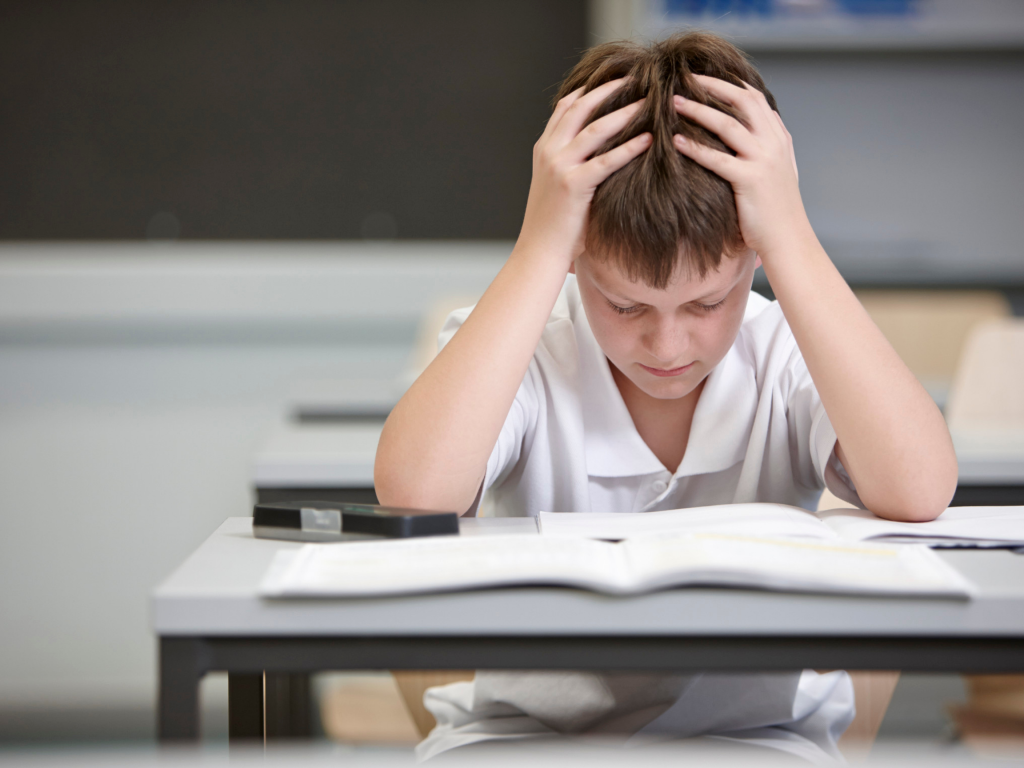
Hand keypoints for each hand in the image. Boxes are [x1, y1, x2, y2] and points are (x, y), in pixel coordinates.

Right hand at [518, 79, 651, 267]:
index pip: (567, 106)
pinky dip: (629, 147)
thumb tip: (600, 150)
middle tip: (637, 78)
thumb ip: (572, 162)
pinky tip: (649, 139)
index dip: (591, 88)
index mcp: (544, 148)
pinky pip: (607, 160)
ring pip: (596, 128)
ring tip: (649, 101)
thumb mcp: (556, 184)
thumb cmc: (555, 224)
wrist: (539, 252)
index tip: (616, 77)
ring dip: (625, 112)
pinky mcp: (573, 185)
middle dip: (610, 89)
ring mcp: (559, 166)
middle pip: (581, 107)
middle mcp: (549, 151)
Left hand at [672, 74, 807, 258]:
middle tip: (685, 78)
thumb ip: (762, 149)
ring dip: (698, 110)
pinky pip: (717, 159)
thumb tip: (741, 135)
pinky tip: (675, 141)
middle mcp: (774, 143)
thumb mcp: (776, 171)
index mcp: (779, 138)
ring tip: (673, 102)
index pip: (754, 98)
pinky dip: (694, 147)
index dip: (729, 83)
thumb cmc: (775, 210)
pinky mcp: (750, 180)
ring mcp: (764, 160)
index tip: (704, 74)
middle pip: (742, 100)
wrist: (789, 239)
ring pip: (727, 124)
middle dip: (712, 85)